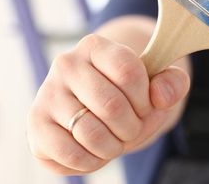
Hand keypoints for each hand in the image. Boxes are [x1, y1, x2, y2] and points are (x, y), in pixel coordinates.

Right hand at [26, 34, 190, 174]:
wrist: (93, 104)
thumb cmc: (127, 92)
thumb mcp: (156, 81)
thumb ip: (172, 82)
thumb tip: (161, 98)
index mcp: (96, 46)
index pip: (129, 72)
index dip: (146, 99)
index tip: (146, 105)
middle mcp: (66, 64)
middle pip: (111, 106)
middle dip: (132, 127)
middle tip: (131, 128)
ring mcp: (47, 94)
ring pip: (90, 134)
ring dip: (113, 147)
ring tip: (114, 140)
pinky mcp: (36, 125)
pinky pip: (71, 155)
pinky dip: (92, 162)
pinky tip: (95, 151)